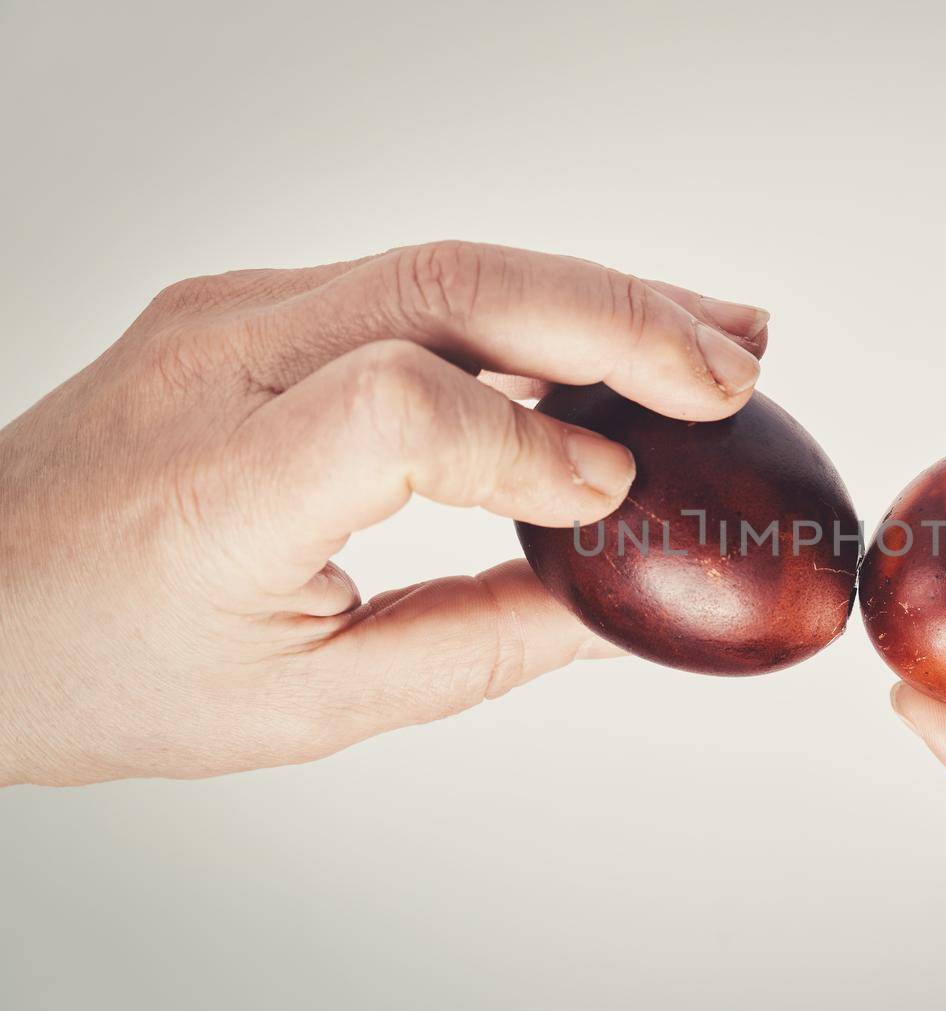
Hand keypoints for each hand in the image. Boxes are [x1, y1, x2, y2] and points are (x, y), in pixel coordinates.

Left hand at [0, 241, 769, 785]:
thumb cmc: (100, 663)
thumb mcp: (302, 703)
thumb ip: (475, 646)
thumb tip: (613, 602)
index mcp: (217, 491)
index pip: (402, 410)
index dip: (532, 441)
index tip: (614, 495)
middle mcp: (217, 364)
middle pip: (449, 285)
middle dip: (618, 319)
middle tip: (735, 366)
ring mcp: (232, 312)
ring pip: (450, 262)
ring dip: (595, 292)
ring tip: (716, 332)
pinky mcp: (253, 302)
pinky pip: (418, 281)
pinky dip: (532, 303)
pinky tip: (606, 328)